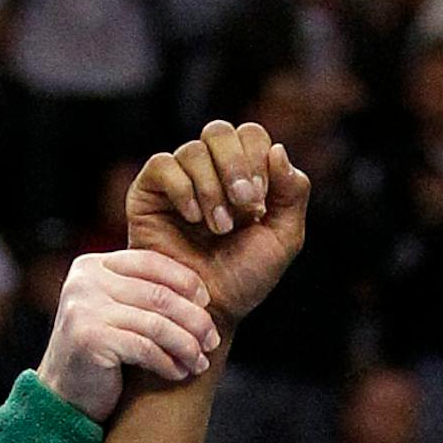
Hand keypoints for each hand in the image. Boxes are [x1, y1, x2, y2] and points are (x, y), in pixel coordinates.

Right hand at [35, 246, 220, 422]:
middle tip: (212, 340)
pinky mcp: (90, 338)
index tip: (207, 304)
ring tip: (200, 362)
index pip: (152, 262)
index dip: (186, 282)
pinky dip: (168, 363)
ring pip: (156, 323)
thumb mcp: (118, 313)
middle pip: (159, 294)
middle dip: (194, 319)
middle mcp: (86, 280)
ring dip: (186, 345)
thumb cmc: (100, 356)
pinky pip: (145, 348)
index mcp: (94, 266)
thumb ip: (143, 294)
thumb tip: (201, 294)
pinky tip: (179, 373)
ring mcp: (85, 308)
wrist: (63, 396)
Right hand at [127, 121, 312, 332]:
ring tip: (218, 228)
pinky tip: (192, 219)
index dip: (257, 161)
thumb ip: (293, 193)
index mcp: (242, 175)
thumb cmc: (243, 279)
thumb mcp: (283, 238)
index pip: (250, 135)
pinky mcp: (149, 192)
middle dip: (236, 167)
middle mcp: (209, 171)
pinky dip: (183, 189)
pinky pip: (163, 164)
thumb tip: (278, 149)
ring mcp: (178, 179)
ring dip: (212, 190)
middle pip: (220, 132)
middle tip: (244, 207)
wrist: (206, 310)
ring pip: (193, 150)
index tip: (259, 205)